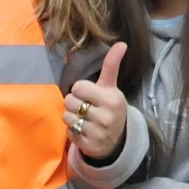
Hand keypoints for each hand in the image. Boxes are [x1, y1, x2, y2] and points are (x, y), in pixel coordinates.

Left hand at [65, 43, 127, 160]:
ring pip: (67, 117)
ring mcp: (98, 133)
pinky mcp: (89, 146)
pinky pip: (69, 132)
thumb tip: (121, 43)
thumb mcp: (111, 87)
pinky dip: (73, 131)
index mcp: (111, 99)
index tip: (89, 95)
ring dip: (72, 117)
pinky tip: (84, 131)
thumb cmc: (110, 108)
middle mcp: (106, 116)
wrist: (117, 140)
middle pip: (70, 101)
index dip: (80, 90)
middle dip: (74, 103)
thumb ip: (111, 65)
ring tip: (84, 119)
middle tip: (85, 108)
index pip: (78, 87)